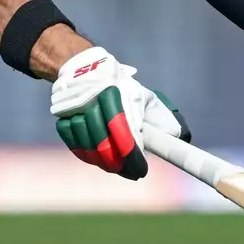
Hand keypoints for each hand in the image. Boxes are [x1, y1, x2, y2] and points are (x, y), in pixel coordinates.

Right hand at [49, 47, 190, 179]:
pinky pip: (73, 143)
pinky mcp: (62, 116)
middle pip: (103, 143)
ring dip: (102, 162)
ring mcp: (74, 108)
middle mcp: (92, 99)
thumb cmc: (122, 89)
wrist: (85, 70)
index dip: (132, 156)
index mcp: (116, 93)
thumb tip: (181, 136)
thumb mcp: (145, 97)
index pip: (123, 131)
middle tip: (130, 172)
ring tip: (115, 167)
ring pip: (87, 146)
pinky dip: (85, 155)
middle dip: (118, 163)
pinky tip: (97, 159)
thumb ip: (162, 117)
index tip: (141, 171)